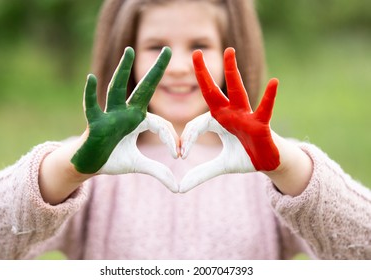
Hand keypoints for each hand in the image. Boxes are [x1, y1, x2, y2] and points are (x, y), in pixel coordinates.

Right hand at [71, 46, 178, 191]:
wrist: (90, 164)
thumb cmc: (114, 159)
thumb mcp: (139, 165)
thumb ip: (159, 172)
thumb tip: (179, 188)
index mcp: (138, 120)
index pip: (161, 123)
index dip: (171, 138)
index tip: (178, 155)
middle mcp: (126, 113)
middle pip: (144, 88)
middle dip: (156, 70)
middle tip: (168, 49)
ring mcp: (110, 115)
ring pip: (117, 89)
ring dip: (123, 70)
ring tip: (130, 51)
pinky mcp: (94, 123)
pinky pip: (91, 107)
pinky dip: (90, 94)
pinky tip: (91, 78)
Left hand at [180, 48, 279, 191]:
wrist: (267, 162)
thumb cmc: (244, 157)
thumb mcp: (220, 166)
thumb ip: (201, 173)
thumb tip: (180, 188)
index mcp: (218, 121)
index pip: (197, 124)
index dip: (188, 138)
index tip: (181, 154)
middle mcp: (230, 114)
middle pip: (213, 92)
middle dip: (203, 73)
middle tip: (194, 53)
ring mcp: (246, 116)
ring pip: (237, 91)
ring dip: (232, 72)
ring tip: (229, 51)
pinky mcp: (261, 123)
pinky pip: (265, 109)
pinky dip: (269, 97)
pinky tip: (274, 82)